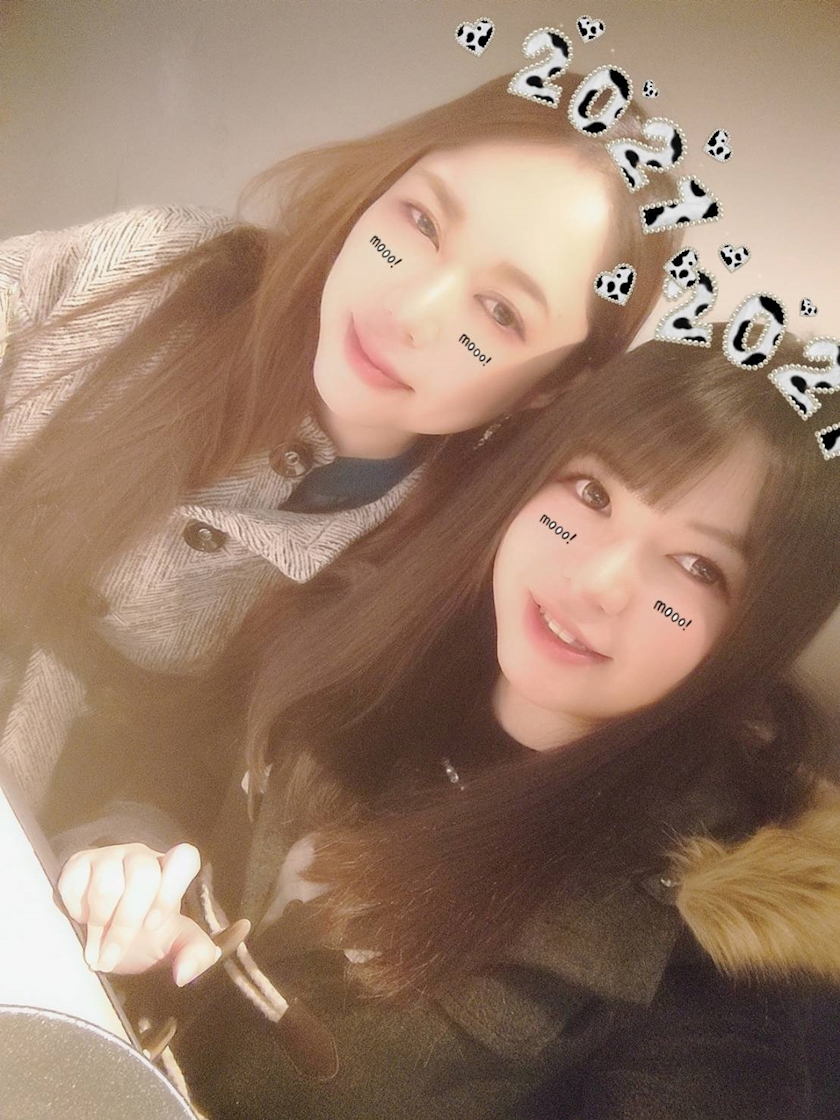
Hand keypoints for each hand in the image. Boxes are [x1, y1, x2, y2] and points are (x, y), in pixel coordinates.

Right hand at [58, 842, 221, 985]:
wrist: (99, 938)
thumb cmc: (142, 937)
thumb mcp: (171, 946)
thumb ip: (194, 954)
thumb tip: (185, 974)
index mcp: (170, 870)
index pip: (185, 858)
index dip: (170, 892)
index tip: (152, 927)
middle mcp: (142, 857)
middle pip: (143, 875)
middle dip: (126, 923)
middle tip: (112, 956)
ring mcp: (109, 856)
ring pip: (107, 883)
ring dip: (99, 924)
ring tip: (96, 948)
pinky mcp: (78, 862)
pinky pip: (75, 882)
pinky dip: (76, 910)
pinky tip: (82, 921)